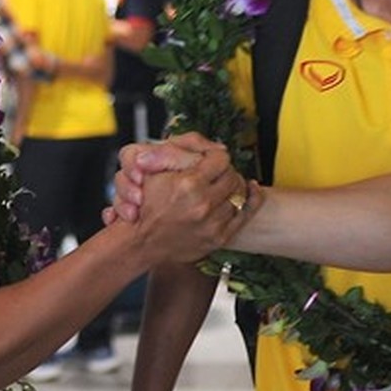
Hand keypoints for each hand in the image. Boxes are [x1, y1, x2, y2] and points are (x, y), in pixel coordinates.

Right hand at [112, 134, 250, 262]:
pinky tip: (249, 191)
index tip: (210, 159)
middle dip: (224, 171)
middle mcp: (203, 205)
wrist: (141, 242)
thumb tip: (216, 147)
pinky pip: (245, 214)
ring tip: (221, 184)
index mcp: (188, 185)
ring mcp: (212, 223)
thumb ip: (181, 150)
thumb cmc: (145, 206)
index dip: (215, 156)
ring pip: (239, 193)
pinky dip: (250, 200)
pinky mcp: (219, 237)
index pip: (221, 158)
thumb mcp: (153, 169)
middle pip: (232, 175)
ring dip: (232, 186)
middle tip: (215, 172)